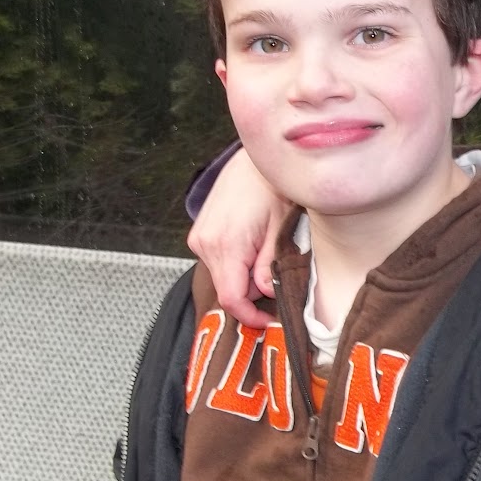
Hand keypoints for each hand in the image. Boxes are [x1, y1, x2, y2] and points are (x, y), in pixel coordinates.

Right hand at [187, 147, 291, 329]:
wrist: (254, 160)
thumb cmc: (272, 188)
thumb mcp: (281, 229)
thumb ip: (271, 265)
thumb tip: (267, 292)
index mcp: (226, 245)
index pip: (231, 299)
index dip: (250, 316)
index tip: (270, 320)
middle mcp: (205, 244)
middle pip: (227, 289)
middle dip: (253, 292)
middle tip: (277, 271)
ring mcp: (199, 238)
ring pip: (223, 276)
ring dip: (245, 275)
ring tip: (266, 249)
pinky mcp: (201, 234)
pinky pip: (219, 261)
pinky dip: (237, 262)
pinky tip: (253, 243)